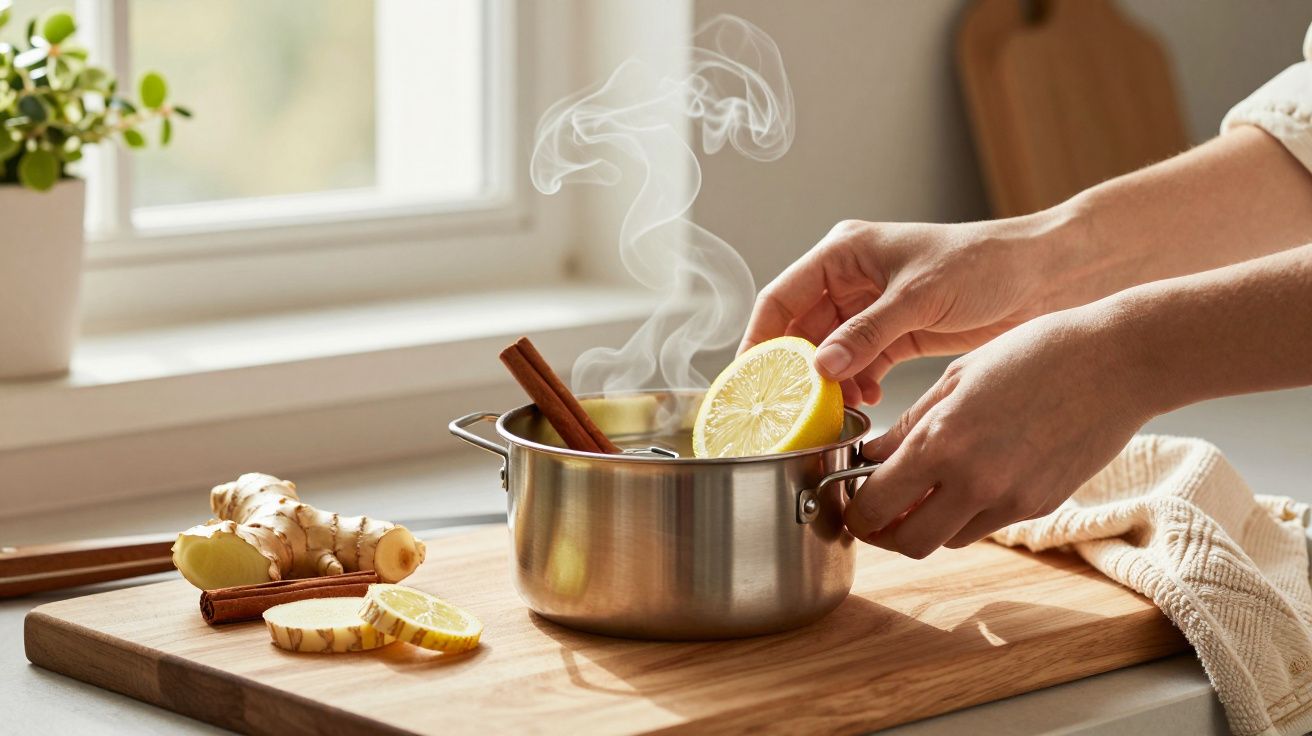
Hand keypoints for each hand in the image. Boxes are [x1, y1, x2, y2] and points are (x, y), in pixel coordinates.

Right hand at [739, 212, 1080, 405]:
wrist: (1044, 277)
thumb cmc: (985, 264)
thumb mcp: (919, 297)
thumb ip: (867, 334)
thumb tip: (819, 368)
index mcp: (844, 253)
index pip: (782, 297)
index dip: (760, 338)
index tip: (747, 378)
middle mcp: (851, 280)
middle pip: (800, 330)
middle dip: (795, 369)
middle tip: (789, 407)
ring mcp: (872, 309)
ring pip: (829, 353)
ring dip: (829, 383)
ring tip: (835, 409)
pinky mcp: (897, 334)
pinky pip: (860, 365)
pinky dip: (857, 386)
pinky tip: (866, 401)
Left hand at [845, 305, 1150, 557]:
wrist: (1116, 362)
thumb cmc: (1034, 354)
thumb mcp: (956, 378)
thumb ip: (910, 426)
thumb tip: (871, 458)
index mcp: (942, 442)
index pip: (875, 506)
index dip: (854, 510)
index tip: (850, 497)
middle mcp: (974, 481)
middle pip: (907, 543)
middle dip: (884, 532)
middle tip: (877, 509)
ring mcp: (1011, 499)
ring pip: (947, 541)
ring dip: (925, 525)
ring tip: (922, 490)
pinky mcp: (1040, 505)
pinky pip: (986, 526)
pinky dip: (965, 515)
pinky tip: (967, 480)